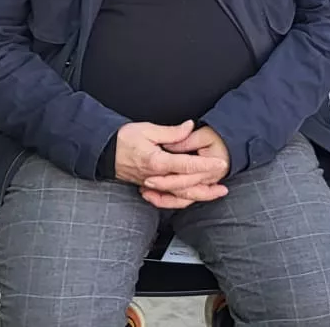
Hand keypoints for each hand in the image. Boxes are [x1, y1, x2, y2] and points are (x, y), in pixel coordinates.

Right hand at [113, 121, 228, 207]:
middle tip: (225, 181)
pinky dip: (183, 201)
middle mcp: (156, 177)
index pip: (186, 166)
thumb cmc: (123, 139)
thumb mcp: (147, 129)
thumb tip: (189, 127)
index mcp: (156, 162)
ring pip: (180, 196)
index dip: (205, 165)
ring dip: (200, 195)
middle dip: (208, 184)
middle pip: (187, 186)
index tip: (220, 164)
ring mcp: (153, 185)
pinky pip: (169, 200)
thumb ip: (171, 132)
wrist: (104, 153)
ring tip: (217, 193)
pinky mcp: (151, 188)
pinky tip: (195, 198)